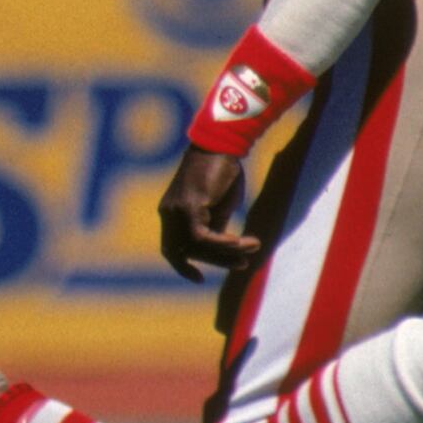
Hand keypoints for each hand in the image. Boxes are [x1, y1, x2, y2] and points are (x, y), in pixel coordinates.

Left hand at [159, 144, 259, 280]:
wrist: (221, 144)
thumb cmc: (221, 171)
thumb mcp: (218, 205)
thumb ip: (215, 224)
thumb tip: (222, 248)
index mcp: (171, 213)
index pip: (171, 247)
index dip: (182, 265)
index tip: (198, 278)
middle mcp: (169, 213)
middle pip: (184, 251)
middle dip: (215, 261)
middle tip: (242, 264)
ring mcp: (176, 210)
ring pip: (195, 246)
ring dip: (226, 253)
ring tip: (253, 247)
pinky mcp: (189, 205)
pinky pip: (202, 236)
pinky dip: (224, 243)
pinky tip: (245, 242)